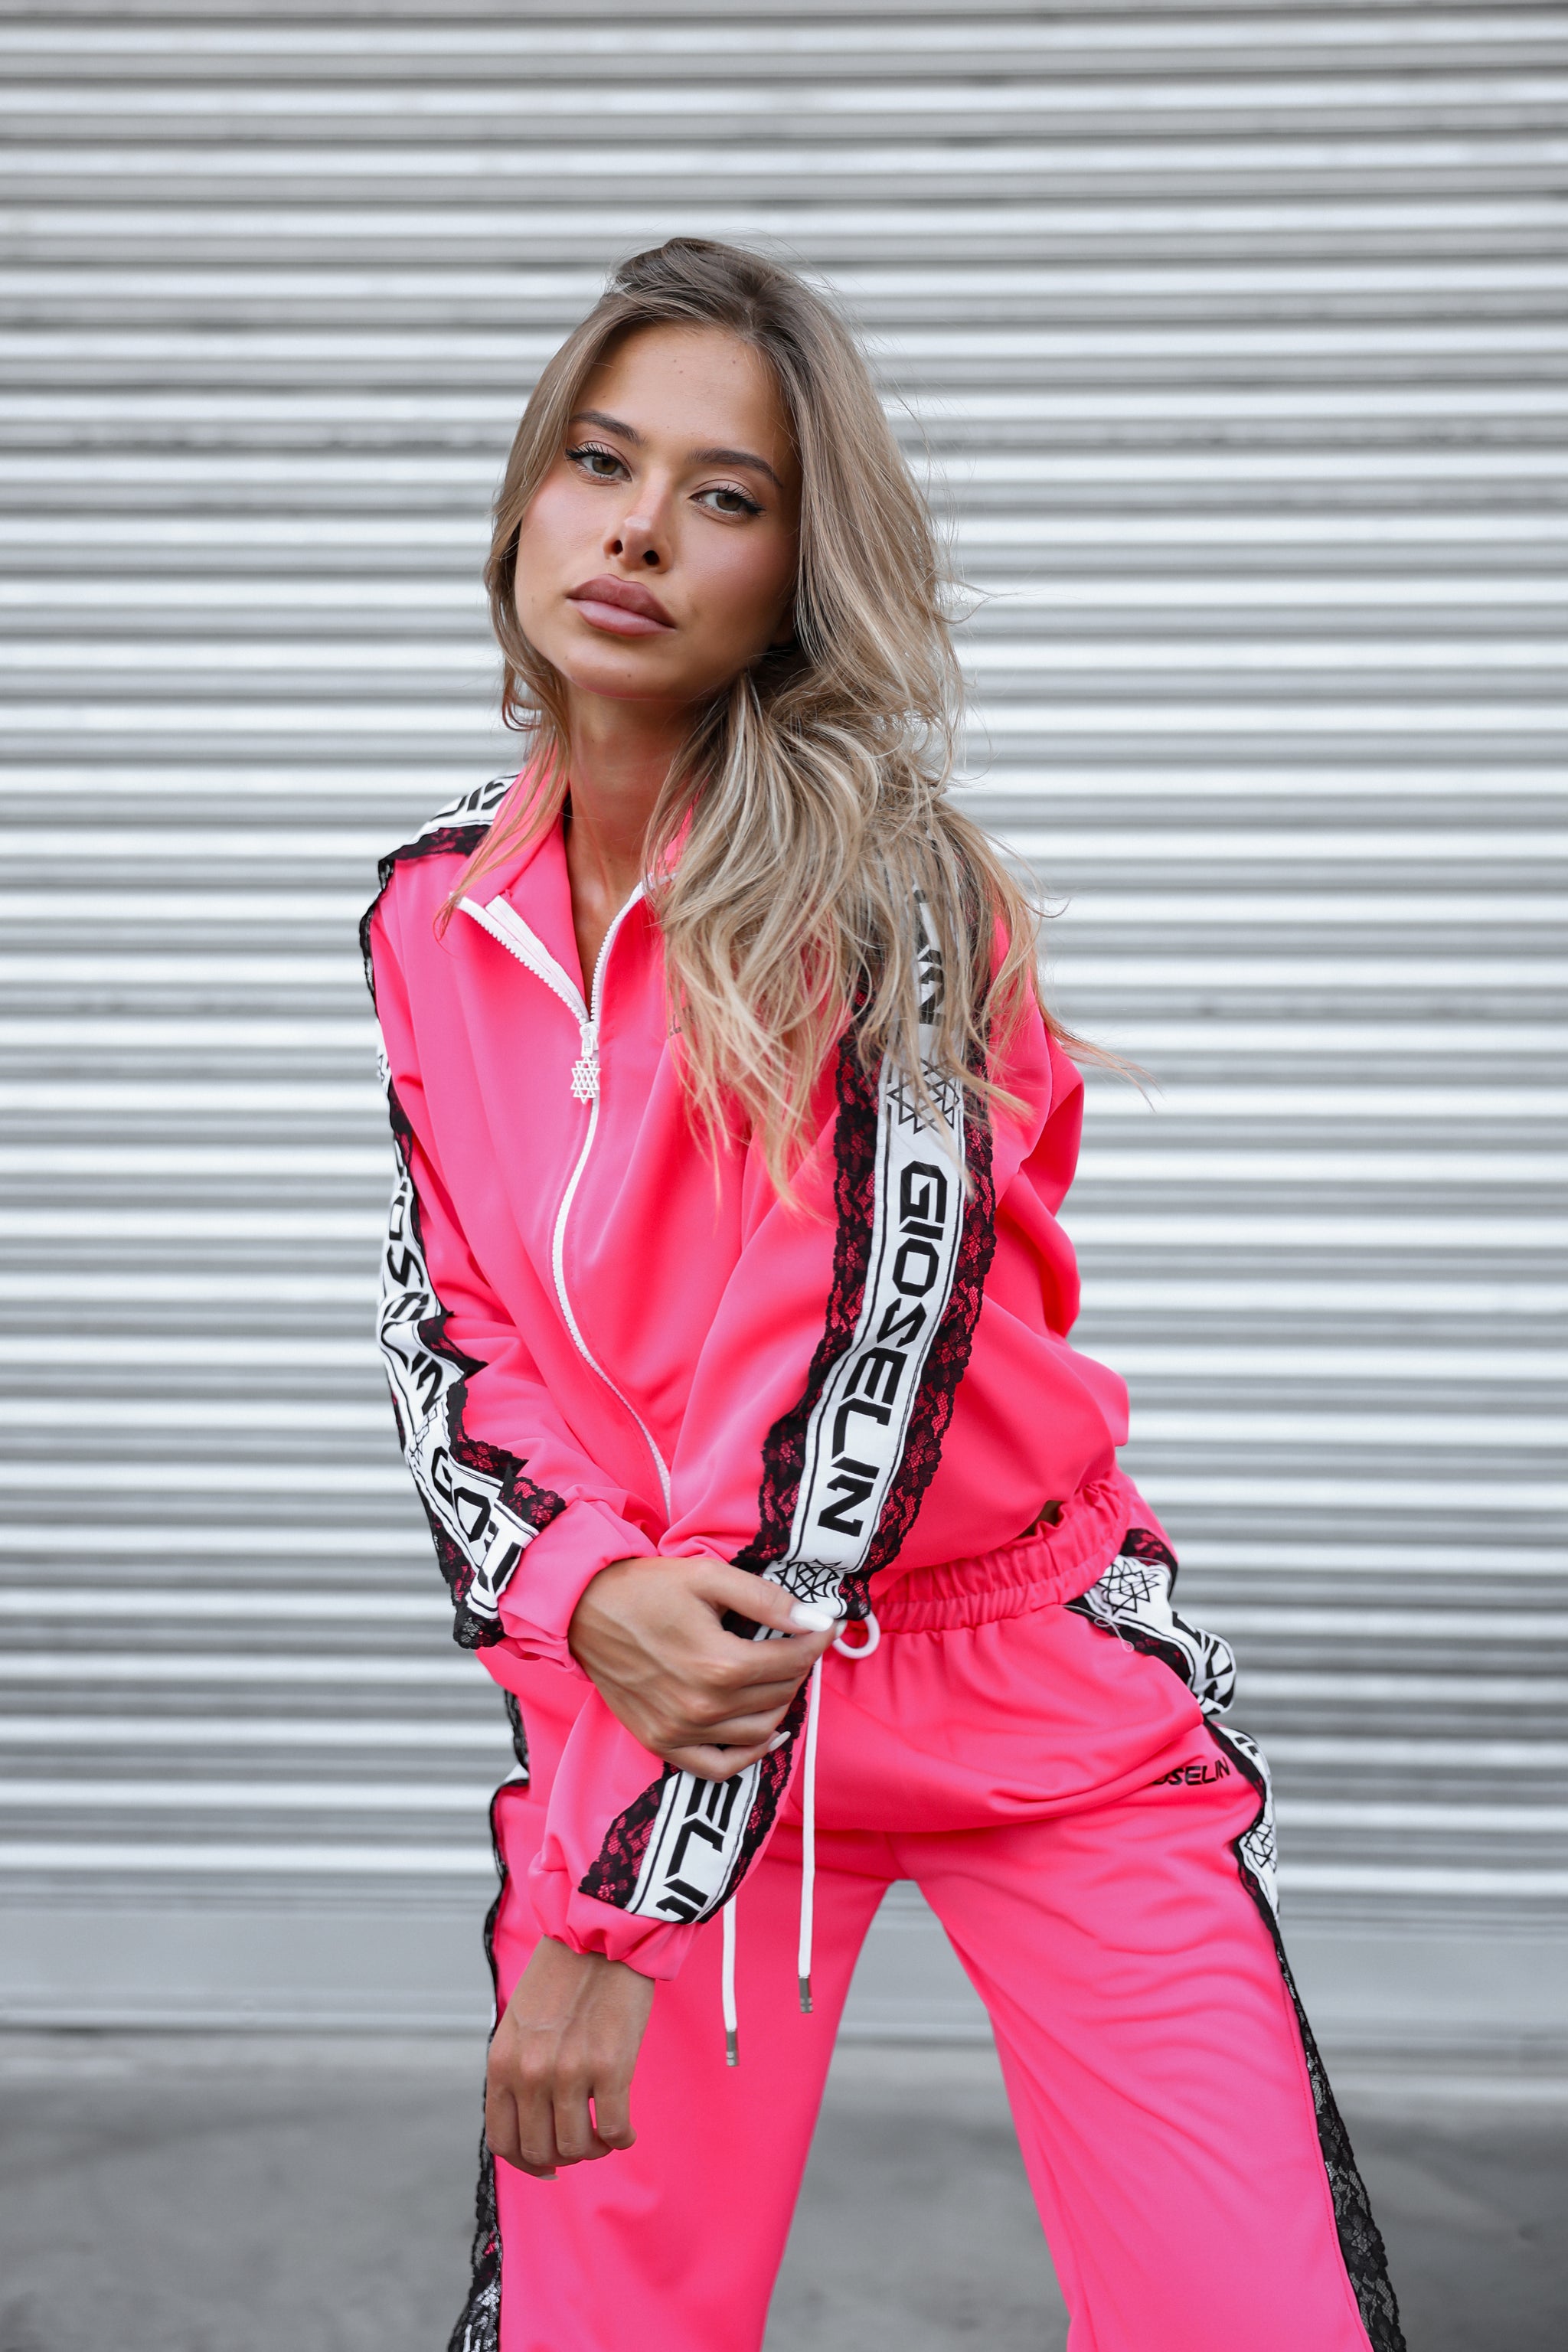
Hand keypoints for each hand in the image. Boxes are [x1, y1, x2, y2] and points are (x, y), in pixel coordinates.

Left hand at [486, 1936, 654, 2177]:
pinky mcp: (612, 2067)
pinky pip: (615, 2130)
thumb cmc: (564, 1975)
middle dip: (564, 2155)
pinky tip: (626, 2129)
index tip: (547, 2163)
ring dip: (594, 2149)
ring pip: (578, 2147)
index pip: (502, 2140)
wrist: (601, 1936)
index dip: (525, 2162)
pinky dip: (622, 2138)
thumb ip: (519, 2070)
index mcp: (502, 2062)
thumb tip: (533, 2123)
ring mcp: (570, 2072)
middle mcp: (531, 2073)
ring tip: (605, 2133)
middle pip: (540, 2150)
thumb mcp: (521, 2024)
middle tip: (584, 2142)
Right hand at [568, 1555, 835, 1781]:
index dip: (816, 1640)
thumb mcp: (708, 1578)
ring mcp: (680, 1730)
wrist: (584, 1610)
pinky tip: (768, 1734)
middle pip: (778, 1694)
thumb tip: (815, 1619)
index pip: (791, 1660)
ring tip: (780, 1675)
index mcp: (718, 1663)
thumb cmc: (645, 1588)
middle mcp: (703, 1706)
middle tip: (799, 1642)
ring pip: (759, 1730)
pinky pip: (719, 1767)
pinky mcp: (662, 1742)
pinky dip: (749, 1756)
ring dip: (780, 1703)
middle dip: (798, 1666)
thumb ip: (766, 1600)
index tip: (826, 1625)